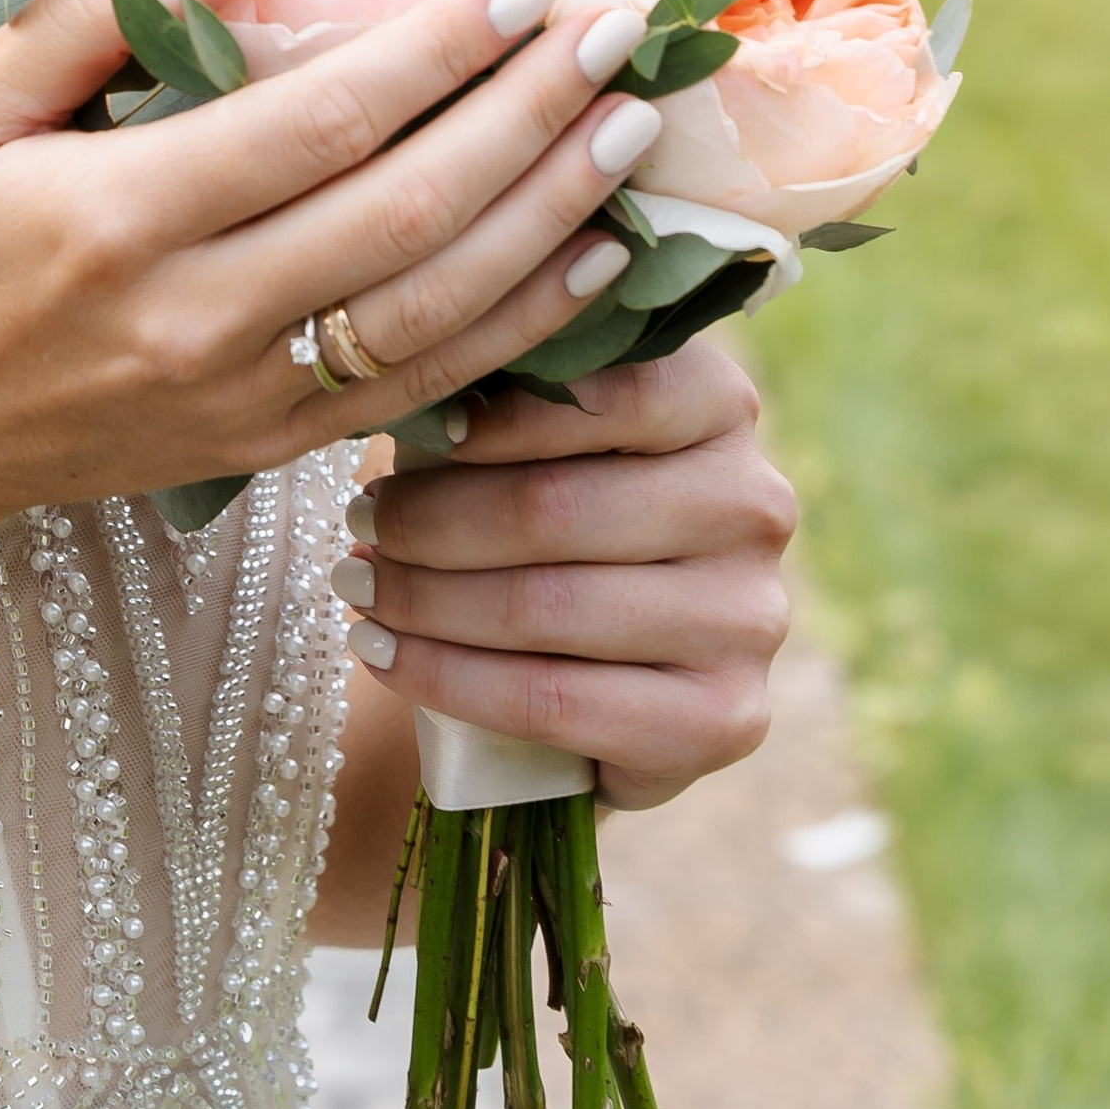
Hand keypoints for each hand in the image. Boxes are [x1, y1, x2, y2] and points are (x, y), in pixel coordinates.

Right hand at [0, 0, 665, 544]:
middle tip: (617, 33)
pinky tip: (590, 256)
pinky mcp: (266, 451)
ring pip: (436, 308)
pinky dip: (522, 324)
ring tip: (630, 128)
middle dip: (529, 117)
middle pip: (406, 213)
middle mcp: (193, 318)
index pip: (319, 124)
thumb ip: (93, 7)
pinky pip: (422, 386)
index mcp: (117, 217)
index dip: (436, 54)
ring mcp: (238, 398)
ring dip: (552, 215)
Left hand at [337, 344, 796, 812]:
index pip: (608, 390)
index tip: (420, 429)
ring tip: (356, 585)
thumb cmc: (555, 520)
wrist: (611, 671)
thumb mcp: (537, 440)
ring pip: (545, 606)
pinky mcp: (724, 719)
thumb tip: (405, 400)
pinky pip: (553, 700)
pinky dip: (445, 678)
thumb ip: (496, 402)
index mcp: (719, 406)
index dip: (497, 414)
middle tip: (359, 521)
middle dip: (430, 519)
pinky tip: (382, 653)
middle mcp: (753, 506)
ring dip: (423, 599)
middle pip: (556, 507)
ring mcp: (749, 619)